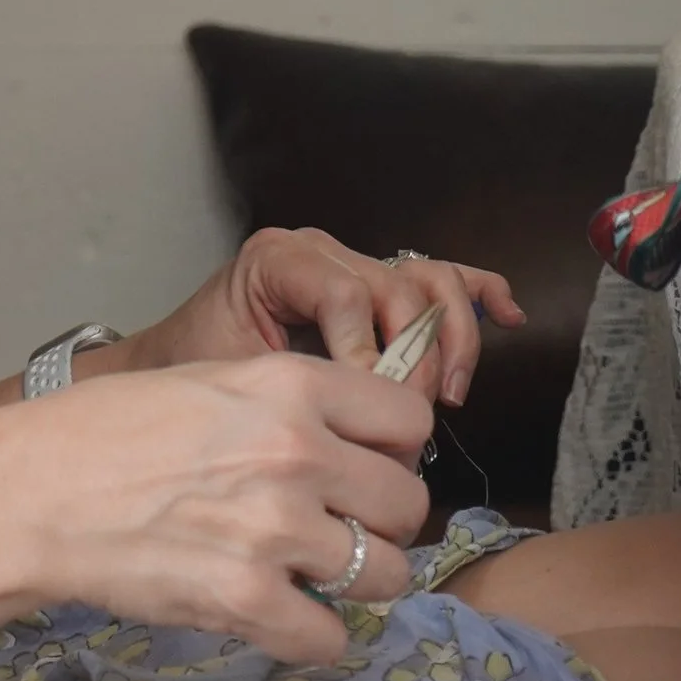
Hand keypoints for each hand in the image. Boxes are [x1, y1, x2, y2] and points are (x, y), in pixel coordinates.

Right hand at [7, 350, 434, 659]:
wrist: (32, 494)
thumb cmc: (103, 432)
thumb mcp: (207, 380)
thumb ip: (287, 404)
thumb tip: (353, 443)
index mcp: (289, 385)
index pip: (408, 419)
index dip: (393, 450)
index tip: (365, 469)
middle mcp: (296, 452)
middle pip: (407, 503)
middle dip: (381, 523)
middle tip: (338, 530)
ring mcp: (276, 529)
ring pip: (387, 574)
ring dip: (355, 582)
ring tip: (308, 575)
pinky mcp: (247, 600)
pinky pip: (330, 638)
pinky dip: (309, 636)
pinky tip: (276, 616)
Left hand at [131, 228, 523, 407]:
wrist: (171, 366)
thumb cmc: (194, 374)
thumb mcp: (231, 384)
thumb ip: (293, 395)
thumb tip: (363, 428)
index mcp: (277, 261)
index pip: (346, 294)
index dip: (366, 354)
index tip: (363, 408)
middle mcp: (321, 251)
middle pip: (398, 288)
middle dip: (415, 359)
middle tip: (411, 420)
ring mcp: (354, 263)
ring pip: (428, 280)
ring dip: (451, 338)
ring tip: (448, 395)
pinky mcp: (377, 285)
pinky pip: (438, 277)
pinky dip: (477, 293)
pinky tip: (508, 317)